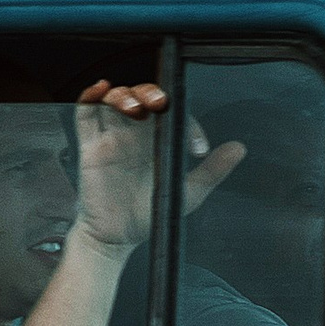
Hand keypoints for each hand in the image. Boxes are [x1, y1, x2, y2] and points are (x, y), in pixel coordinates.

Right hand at [70, 80, 246, 249]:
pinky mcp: (90, 146)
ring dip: (123, 95)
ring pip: (113, 101)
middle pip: (139, 97)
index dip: (185, 120)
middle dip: (149, 92)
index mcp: (157, 142)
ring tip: (135, 107)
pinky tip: (101, 89)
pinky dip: (90, 97)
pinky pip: (85, 115)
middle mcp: (134, 135)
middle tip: (159, 103)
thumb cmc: (149, 215)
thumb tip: (239, 148)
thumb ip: (213, 171)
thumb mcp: (189, 193)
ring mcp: (111, 138)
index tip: (197, 147)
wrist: (118, 237)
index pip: (171, 116)